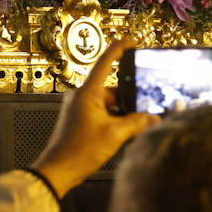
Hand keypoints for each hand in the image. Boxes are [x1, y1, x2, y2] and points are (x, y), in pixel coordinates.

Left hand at [30, 37, 158, 196]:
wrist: (58, 170)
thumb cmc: (81, 150)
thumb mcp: (115, 135)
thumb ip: (137, 123)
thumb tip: (154, 118)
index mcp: (88, 92)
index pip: (105, 62)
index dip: (120, 49)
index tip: (133, 40)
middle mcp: (82, 96)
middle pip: (112, 89)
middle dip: (130, 98)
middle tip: (149, 107)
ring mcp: (79, 108)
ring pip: (109, 103)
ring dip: (123, 113)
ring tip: (139, 125)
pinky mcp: (79, 119)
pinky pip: (102, 113)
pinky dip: (115, 119)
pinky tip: (126, 132)